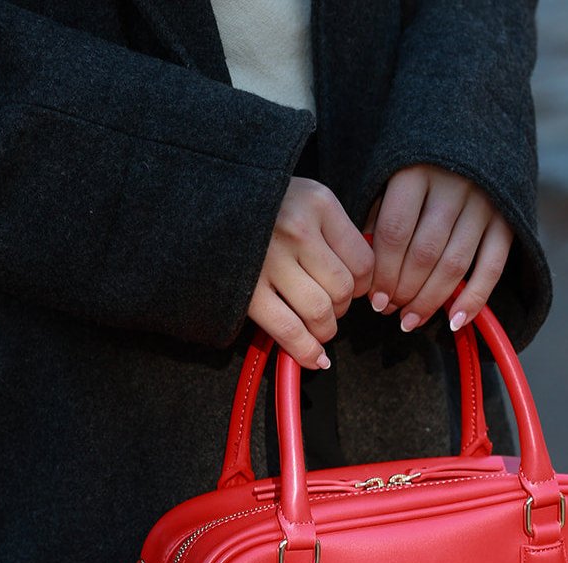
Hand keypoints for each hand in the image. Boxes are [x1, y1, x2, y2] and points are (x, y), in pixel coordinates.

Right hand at [248, 177, 373, 368]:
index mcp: (318, 203)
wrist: (204, 204)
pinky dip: (306, 351)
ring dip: (325, 330)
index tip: (351, 290)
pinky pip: (288, 329)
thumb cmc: (262, 206)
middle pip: (343, 290)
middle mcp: (297, 228)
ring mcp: (270, 259)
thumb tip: (364, 280)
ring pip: (320, 312)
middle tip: (329, 307)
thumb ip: (333, 232)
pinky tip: (315, 359)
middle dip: (341, 309)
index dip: (362, 286)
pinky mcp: (247, 289)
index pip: (363, 262)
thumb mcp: (304, 199)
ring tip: (318, 328)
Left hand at [366, 164, 512, 333]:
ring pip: (455, 265)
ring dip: (431, 300)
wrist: (475, 130)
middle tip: (391, 310)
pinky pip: (492, 268)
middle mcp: (453, 185)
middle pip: (424, 253)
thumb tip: (365, 266)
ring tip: (411, 320)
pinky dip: (474, 299)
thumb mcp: (391, 175)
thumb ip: (377, 214)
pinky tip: (455, 321)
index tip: (374, 299)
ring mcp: (484, 202)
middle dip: (404, 290)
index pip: (395, 232)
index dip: (383, 272)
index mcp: (415, 170)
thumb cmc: (419, 163)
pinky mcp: (507, 219)